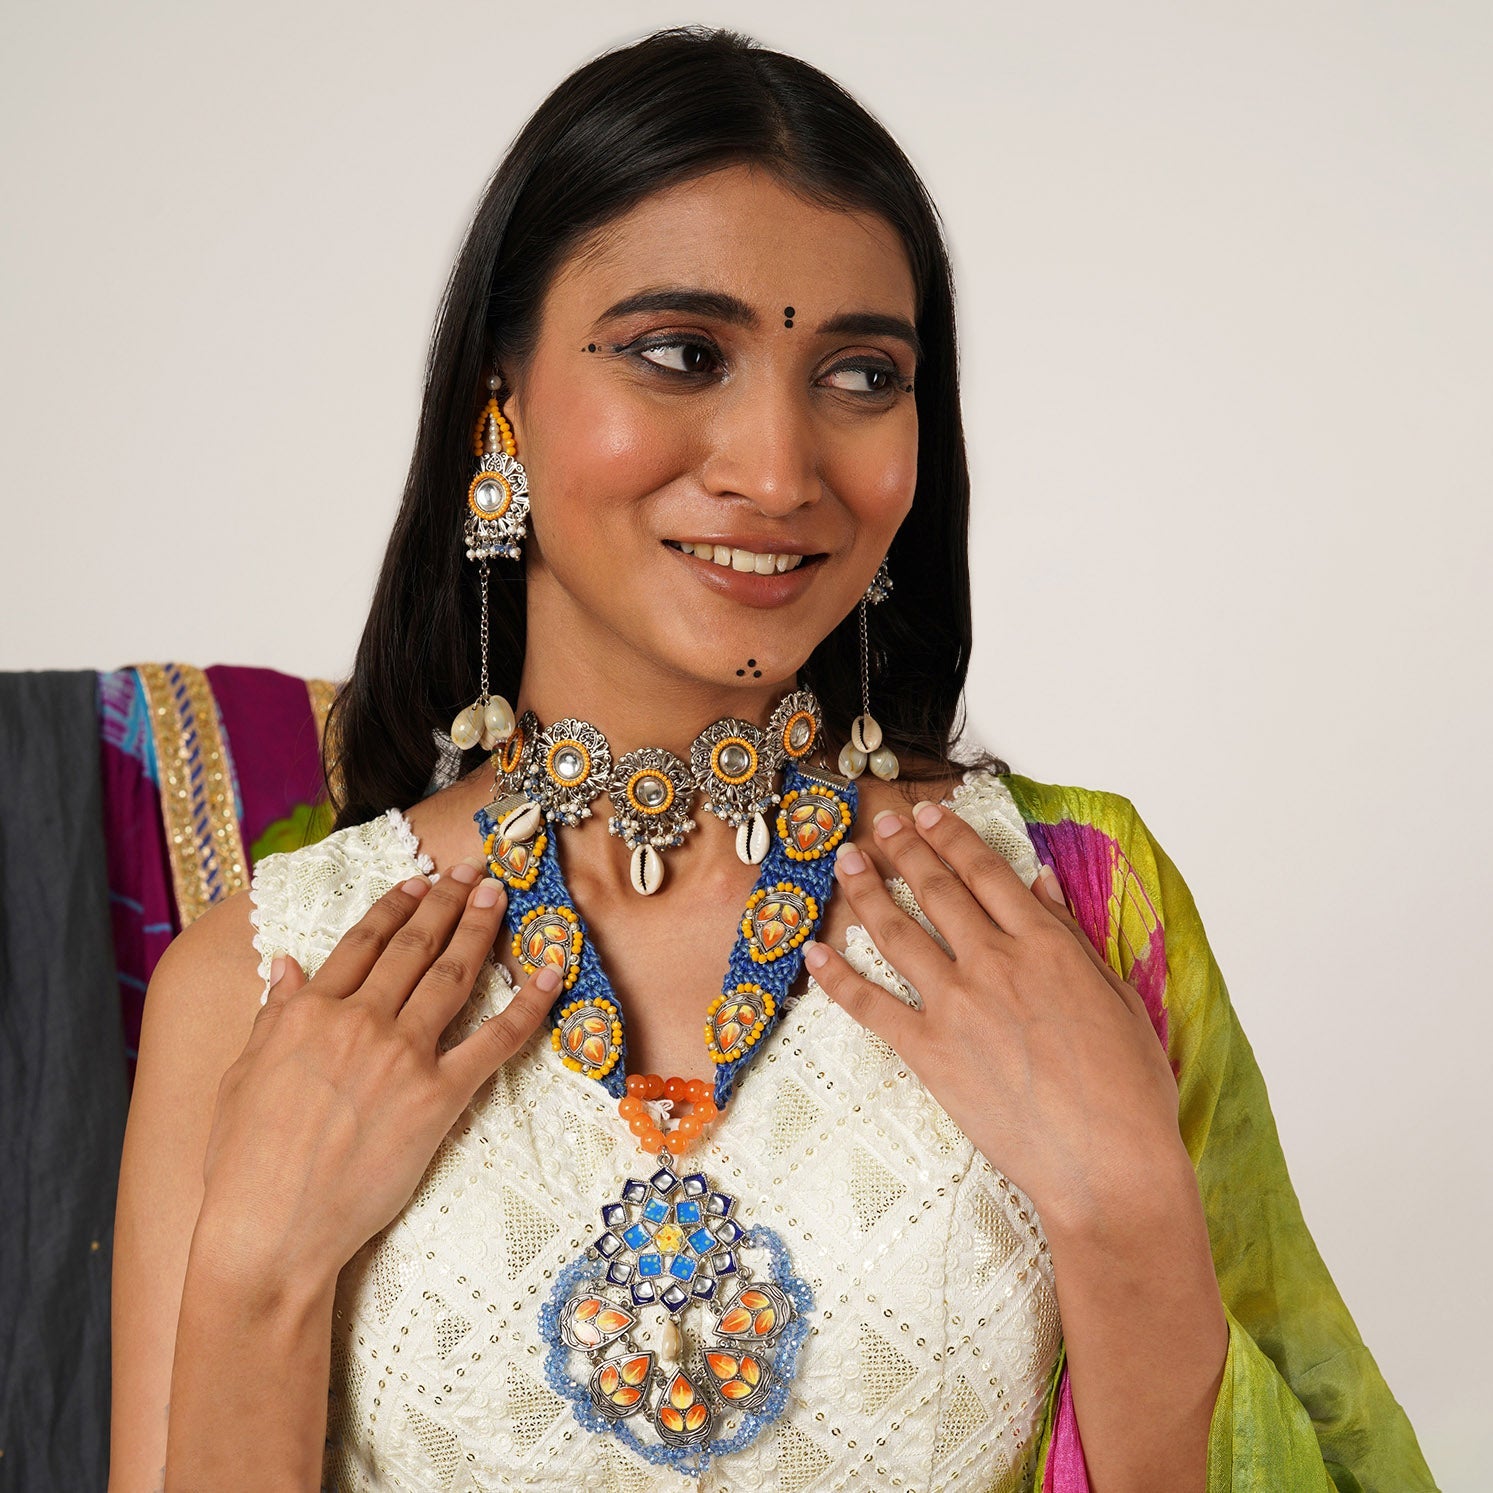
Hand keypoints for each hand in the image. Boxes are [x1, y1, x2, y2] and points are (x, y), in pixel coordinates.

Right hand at [198, 862, 555, 1294]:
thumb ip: (273, 1014)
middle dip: (447, 903)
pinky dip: (529, 1004)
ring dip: (480, 930)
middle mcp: (360, 1021)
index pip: (363, 942)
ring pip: (453, 976)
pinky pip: (495, 1040)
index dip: (395, 906)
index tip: (418, 883)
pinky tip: (549, 972)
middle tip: (471, 874)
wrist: (271, 1230)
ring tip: (499, 898)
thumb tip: (286, 963)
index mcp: (310, 1012)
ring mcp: (403, 1056)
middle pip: (415, 947)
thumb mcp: (244, 1075)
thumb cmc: (245, 1162)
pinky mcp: (439, 1097)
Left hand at [803, 800, 1184, 1234]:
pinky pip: (871, 1006)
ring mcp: (957, 1007)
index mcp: (1045, 946)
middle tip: (879, 824)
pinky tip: (817, 954)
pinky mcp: (930, 1054)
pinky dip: (839, 978)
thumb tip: (1040, 884)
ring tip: (846, 862)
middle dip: (903, 849)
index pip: (986, 872)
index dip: (952, 836)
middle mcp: (994, 964)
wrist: (1108, 1166)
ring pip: (897, 934)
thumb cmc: (1129, 1090)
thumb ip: (1073, 937)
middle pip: (936, 890)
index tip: (928, 813)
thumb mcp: (1118, 998)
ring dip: (866, 893)